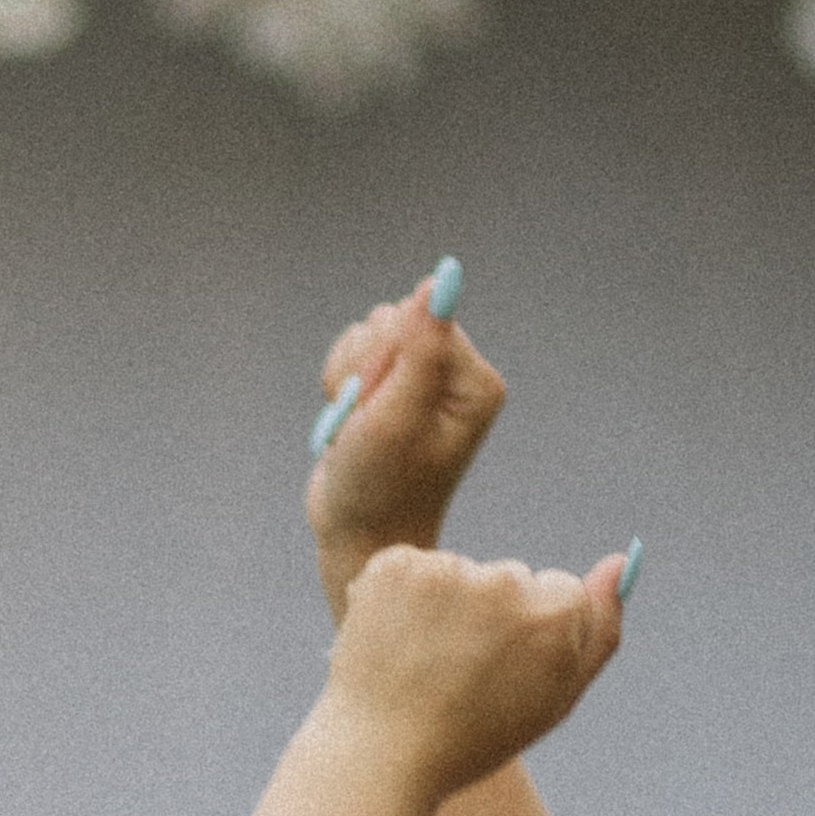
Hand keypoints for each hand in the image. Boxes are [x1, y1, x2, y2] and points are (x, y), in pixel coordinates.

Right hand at [307, 275, 506, 617]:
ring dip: (349, 378)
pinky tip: (349, 424)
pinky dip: (339, 386)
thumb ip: (419, 348)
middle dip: (366, 368)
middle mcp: (454, 377)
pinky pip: (351, 352)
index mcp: (475, 383)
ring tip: (358, 428)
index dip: (388, 357)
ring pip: (367, 335)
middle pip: (393, 321)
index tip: (384, 404)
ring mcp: (422, 380)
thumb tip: (437, 282)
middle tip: (368, 422)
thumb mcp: (397, 416)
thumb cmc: (379, 486)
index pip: (422, 319)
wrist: (356, 533)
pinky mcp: (391, 386)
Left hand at [321, 546, 627, 806]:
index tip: (505, 672)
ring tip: (424, 662)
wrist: (380, 756)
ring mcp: (446, 570)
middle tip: (460, 673)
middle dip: (491, 614)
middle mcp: (505, 580)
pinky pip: (413, 567)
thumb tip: (618, 561)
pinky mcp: (394, 565)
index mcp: (556, 612)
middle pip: (513, 578)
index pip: (562, 592)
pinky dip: (403, 598)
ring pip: (461, 572)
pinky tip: (395, 642)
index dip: (532, 638)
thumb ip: (599, 629)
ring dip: (445, 604)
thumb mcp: (556, 697)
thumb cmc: (476, 736)